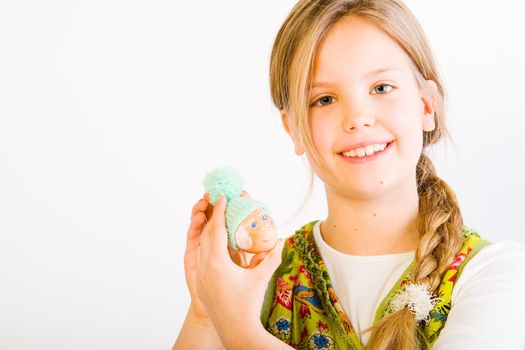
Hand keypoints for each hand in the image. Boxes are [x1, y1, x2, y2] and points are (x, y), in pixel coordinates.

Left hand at [183, 191, 268, 323]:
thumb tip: (283, 239)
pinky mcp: (200, 283)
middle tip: (221, 203)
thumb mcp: (261, 278)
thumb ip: (272, 256)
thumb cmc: (249, 305)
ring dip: (209, 231)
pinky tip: (217, 243)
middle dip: (213, 216)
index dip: (220, 211)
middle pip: (206, 234)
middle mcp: (205, 266)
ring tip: (219, 218)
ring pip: (202, 246)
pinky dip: (208, 245)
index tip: (223, 197)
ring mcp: (200, 275)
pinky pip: (201, 257)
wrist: (236, 331)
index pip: (216, 229)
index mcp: (217, 262)